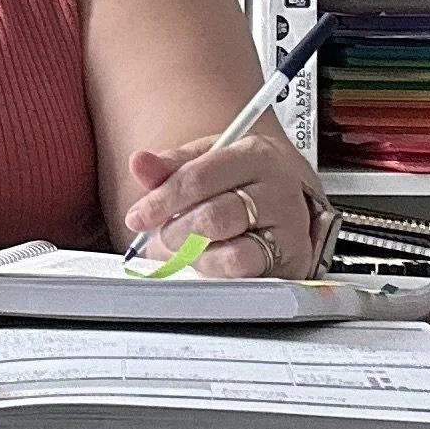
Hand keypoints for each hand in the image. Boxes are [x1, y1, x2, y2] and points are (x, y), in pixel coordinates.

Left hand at [124, 139, 314, 279]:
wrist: (285, 207)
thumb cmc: (241, 183)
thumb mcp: (206, 164)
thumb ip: (171, 167)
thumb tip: (139, 162)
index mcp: (254, 154)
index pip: (199, 177)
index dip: (162, 200)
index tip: (138, 217)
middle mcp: (278, 188)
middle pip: (213, 217)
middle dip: (176, 233)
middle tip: (164, 237)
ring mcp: (290, 227)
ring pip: (231, 252)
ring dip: (196, 255)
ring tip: (187, 249)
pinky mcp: (291, 260)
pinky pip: (244, 274)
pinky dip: (216, 270)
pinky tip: (209, 260)